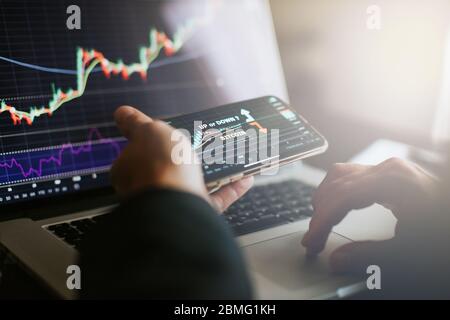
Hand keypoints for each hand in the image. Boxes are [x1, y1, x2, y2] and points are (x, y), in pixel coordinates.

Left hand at [111, 106, 251, 210]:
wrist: (176, 203)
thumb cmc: (158, 166)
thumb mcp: (147, 130)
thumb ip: (137, 122)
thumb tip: (122, 113)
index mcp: (131, 169)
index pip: (141, 151)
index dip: (157, 139)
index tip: (174, 131)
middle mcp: (151, 188)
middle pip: (173, 166)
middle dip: (192, 153)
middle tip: (208, 140)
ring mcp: (174, 201)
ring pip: (197, 183)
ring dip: (216, 168)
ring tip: (230, 152)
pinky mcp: (196, 213)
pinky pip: (217, 199)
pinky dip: (232, 187)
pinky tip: (244, 175)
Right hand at [301, 158, 438, 272]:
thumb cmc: (445, 233)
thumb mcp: (412, 251)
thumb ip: (370, 256)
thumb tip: (336, 260)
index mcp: (394, 182)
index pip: (342, 197)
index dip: (322, 221)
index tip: (312, 242)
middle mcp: (389, 169)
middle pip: (338, 184)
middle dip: (321, 212)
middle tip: (314, 239)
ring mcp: (391, 169)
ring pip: (342, 175)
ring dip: (327, 199)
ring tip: (321, 224)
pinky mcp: (392, 175)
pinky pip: (354, 176)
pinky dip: (339, 193)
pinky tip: (337, 209)